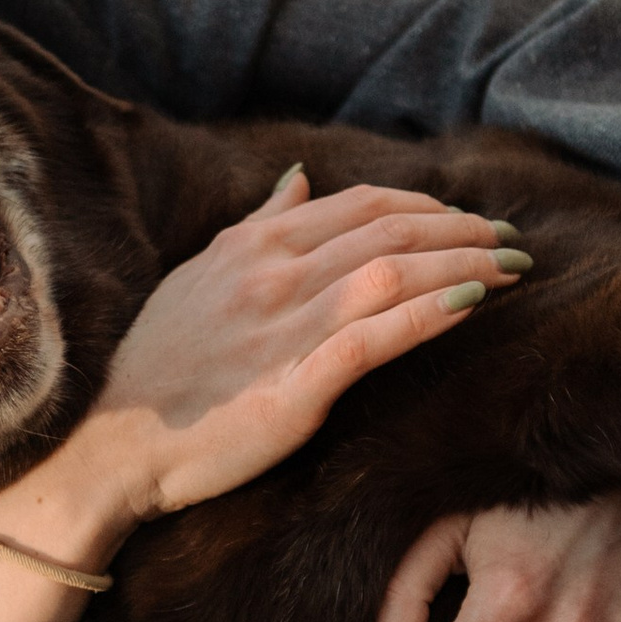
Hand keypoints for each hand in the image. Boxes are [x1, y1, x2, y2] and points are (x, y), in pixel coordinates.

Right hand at [92, 167, 527, 523]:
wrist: (108, 443)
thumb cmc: (154, 365)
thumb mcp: (199, 276)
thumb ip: (256, 226)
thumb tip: (298, 178)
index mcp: (254, 247)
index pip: (362, 205)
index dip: (429, 205)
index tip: (471, 219)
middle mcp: (274, 276)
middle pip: (392, 231)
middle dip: (464, 230)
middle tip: (512, 241)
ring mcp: (285, 329)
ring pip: (395, 274)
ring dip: (464, 263)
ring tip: (512, 269)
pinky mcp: (295, 387)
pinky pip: (376, 338)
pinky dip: (430, 314)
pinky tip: (472, 304)